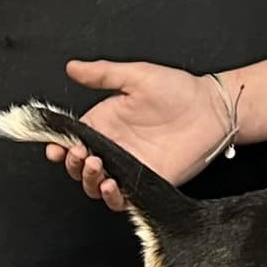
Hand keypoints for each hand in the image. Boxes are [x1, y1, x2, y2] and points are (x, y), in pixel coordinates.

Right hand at [55, 60, 233, 208]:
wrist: (212, 109)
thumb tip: (72, 67)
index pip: (72, 139)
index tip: (54, 146)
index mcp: (105, 123)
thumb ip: (103, 74)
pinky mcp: (147, 183)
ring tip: (95, 165)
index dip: (59, 145)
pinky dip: (111, 197)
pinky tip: (111, 184)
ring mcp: (128, 167)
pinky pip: (122, 199)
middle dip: (72, 163)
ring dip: (88, 180)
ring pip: (95, 185)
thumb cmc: (178, 90)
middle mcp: (113, 148)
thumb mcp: (137, 76)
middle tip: (79, 153)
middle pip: (79, 166)